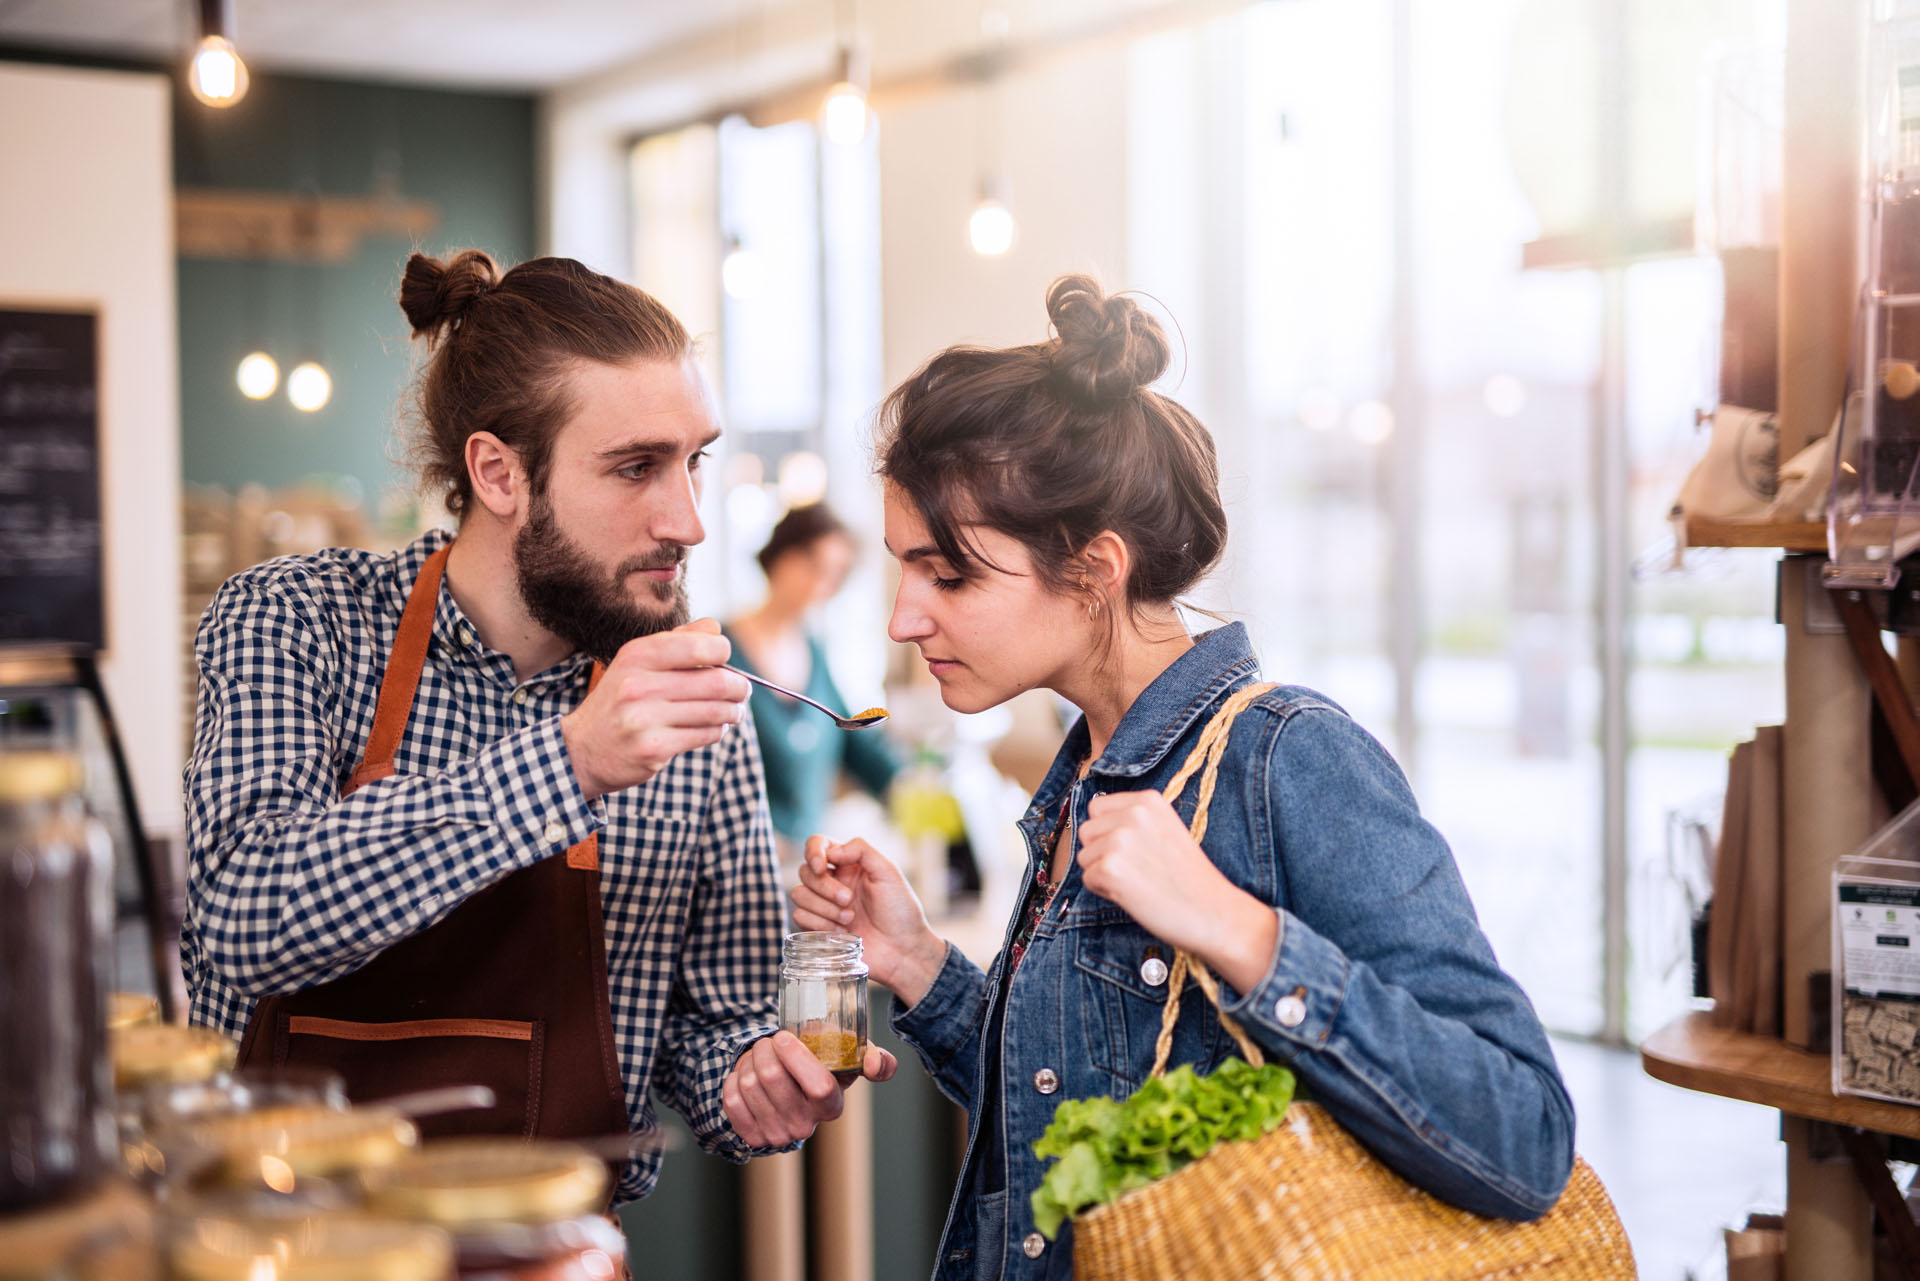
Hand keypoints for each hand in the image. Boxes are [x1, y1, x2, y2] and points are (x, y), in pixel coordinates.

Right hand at [560, 619, 748, 798]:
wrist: (582, 749)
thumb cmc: (619, 700)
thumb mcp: (637, 662)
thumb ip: (677, 641)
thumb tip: (715, 629)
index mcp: (637, 655)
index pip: (700, 646)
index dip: (723, 652)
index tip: (725, 660)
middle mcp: (639, 685)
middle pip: (716, 681)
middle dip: (739, 686)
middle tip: (742, 690)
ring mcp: (644, 719)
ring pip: (716, 711)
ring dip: (733, 711)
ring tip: (733, 711)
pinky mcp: (653, 749)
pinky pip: (705, 735)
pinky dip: (718, 731)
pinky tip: (714, 727)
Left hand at [722, 1030, 897, 1147]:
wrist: (789, 1090)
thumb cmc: (820, 1067)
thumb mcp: (850, 1059)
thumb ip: (877, 1060)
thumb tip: (875, 1064)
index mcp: (832, 1106)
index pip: (819, 1086)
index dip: (796, 1057)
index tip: (784, 1037)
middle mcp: (806, 1127)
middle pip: (773, 1078)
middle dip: (765, 1048)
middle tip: (768, 1041)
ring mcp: (777, 1136)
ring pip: (748, 1083)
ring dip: (748, 1060)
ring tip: (759, 1057)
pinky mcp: (752, 1138)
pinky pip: (731, 1099)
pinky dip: (733, 1078)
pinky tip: (745, 1075)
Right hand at [792, 836, 947, 1006]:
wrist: (902, 949)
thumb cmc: (901, 910)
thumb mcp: (888, 872)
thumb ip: (861, 850)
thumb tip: (832, 851)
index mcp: (849, 864)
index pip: (817, 844)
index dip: (813, 852)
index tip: (822, 866)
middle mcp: (833, 881)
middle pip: (805, 871)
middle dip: (825, 887)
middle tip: (849, 899)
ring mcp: (824, 905)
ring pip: (799, 894)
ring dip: (824, 908)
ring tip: (849, 918)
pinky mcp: (818, 928)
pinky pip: (800, 917)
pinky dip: (820, 924)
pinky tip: (842, 932)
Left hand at [1076, 791, 1277, 990]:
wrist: (1213, 912)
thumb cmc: (1190, 878)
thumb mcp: (1166, 830)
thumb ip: (1134, 821)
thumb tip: (1094, 826)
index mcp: (1148, 800)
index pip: (1097, 807)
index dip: (1107, 831)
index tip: (1131, 850)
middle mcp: (1133, 814)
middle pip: (1086, 831)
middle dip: (1100, 852)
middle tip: (1134, 870)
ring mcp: (1120, 840)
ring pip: (1084, 856)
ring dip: (1102, 873)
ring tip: (1136, 883)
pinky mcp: (1111, 869)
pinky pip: (1087, 880)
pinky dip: (1104, 892)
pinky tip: (1133, 895)